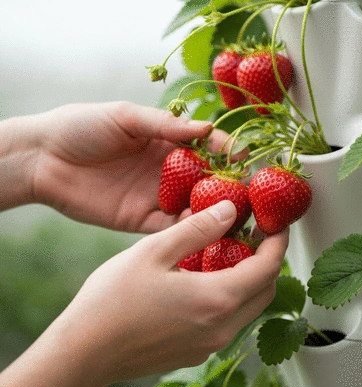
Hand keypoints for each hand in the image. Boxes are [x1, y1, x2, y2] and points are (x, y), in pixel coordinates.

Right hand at [0, 201, 288, 386]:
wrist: (85, 351)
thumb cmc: (113, 299)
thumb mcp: (155, 251)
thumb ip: (197, 229)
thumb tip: (229, 209)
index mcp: (216, 300)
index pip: (268, 267)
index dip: (278, 242)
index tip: (278, 224)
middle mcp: (221, 327)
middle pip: (265, 290)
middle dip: (268, 260)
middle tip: (257, 235)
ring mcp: (210, 344)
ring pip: (248, 306)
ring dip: (250, 278)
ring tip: (232, 251)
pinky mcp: (196, 351)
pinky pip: (228, 320)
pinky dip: (231, 295)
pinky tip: (208, 277)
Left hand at [28, 102, 229, 232]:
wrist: (43, 160)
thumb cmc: (81, 127)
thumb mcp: (125, 116)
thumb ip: (165, 124)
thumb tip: (207, 128)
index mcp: (164, 141)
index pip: (205, 146)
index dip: (226, 150)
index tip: (246, 158)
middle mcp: (165, 170)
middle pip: (206, 179)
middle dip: (229, 186)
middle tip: (253, 194)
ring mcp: (155, 196)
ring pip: (194, 206)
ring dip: (215, 211)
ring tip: (239, 216)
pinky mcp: (142, 220)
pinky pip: (171, 227)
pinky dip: (190, 229)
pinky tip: (208, 230)